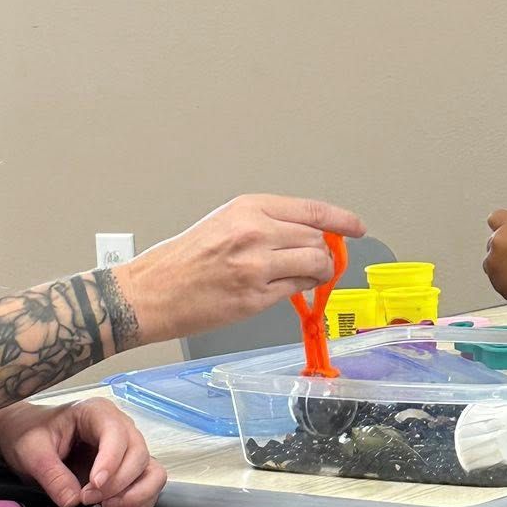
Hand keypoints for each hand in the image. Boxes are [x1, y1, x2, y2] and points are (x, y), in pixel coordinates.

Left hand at [0, 398, 166, 506]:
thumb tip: (73, 502)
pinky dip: (136, 504)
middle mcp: (120, 427)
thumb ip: (51, 474)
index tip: (92, 488)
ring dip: (134, 496)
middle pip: (139, 455)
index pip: (117, 434)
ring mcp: (128, 449)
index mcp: (97, 412)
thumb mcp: (31, 451)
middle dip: (118, 484)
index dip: (110, 463)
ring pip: (152, 473)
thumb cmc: (28, 434)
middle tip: (87, 501)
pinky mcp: (129, 471)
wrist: (26, 437)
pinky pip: (148, 488)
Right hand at [120, 194, 364, 343]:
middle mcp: (255, 233)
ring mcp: (256, 267)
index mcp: (248, 208)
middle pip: (317, 238)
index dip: (342, 219)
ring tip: (308, 275)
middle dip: (324, 251)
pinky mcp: (255, 298)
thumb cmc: (181, 260)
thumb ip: (266, 224)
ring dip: (319, 272)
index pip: (311, 210)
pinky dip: (302, 290)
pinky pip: (297, 290)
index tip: (356, 226)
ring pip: (314, 264)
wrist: (151, 292)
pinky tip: (291, 289)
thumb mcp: (224, 222)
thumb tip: (307, 233)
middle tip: (320, 260)